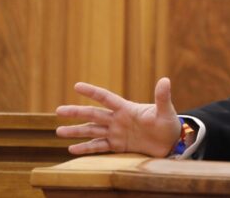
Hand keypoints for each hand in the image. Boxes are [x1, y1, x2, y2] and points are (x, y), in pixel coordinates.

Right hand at [55, 77, 181, 157]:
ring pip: (92, 130)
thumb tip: (165, 79)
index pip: (106, 98)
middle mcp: (118, 119)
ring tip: (58, 132)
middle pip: (93, 114)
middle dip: (76, 112)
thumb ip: (162, 97)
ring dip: (76, 131)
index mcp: (127, 108)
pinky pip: (99, 146)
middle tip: (58, 111)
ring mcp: (116, 133)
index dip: (92, 92)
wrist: (171, 142)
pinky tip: (71, 149)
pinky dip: (86, 148)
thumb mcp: (166, 111)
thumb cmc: (169, 123)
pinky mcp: (118, 146)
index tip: (77, 85)